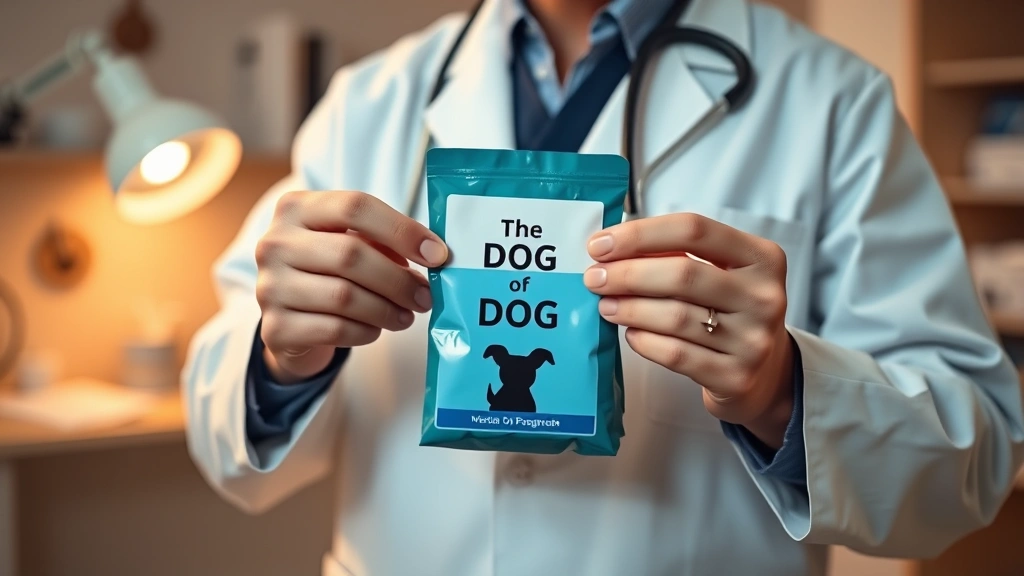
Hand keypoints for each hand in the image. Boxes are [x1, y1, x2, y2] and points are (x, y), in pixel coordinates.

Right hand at [255, 190, 447, 382]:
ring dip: (386, 309)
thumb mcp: (349, 243)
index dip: (402, 231)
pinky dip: (365, 331)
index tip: (437, 254)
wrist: (289, 320)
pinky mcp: (275, 328)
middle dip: (398, 280)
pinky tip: (376, 329)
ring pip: (344, 297)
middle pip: (350, 255)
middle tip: (426, 296)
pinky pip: (334, 329)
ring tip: (407, 315)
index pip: (355, 207)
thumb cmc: (328, 272)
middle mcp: (274, 243)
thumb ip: (382, 240)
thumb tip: (431, 253)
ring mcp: (269, 286)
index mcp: (296, 209)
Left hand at [584, 213, 794, 447]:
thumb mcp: (722, 274)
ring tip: (605, 306)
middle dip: (628, 274)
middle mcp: (763, 296)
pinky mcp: (736, 377)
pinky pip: (676, 354)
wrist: (766, 374)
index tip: (601, 244)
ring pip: (675, 316)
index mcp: (761, 257)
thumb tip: (611, 250)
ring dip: (630, 308)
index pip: (694, 230)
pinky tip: (631, 334)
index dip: (640, 234)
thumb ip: (677, 255)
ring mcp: (753, 339)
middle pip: (682, 273)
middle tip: (594, 278)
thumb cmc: (729, 312)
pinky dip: (645, 341)